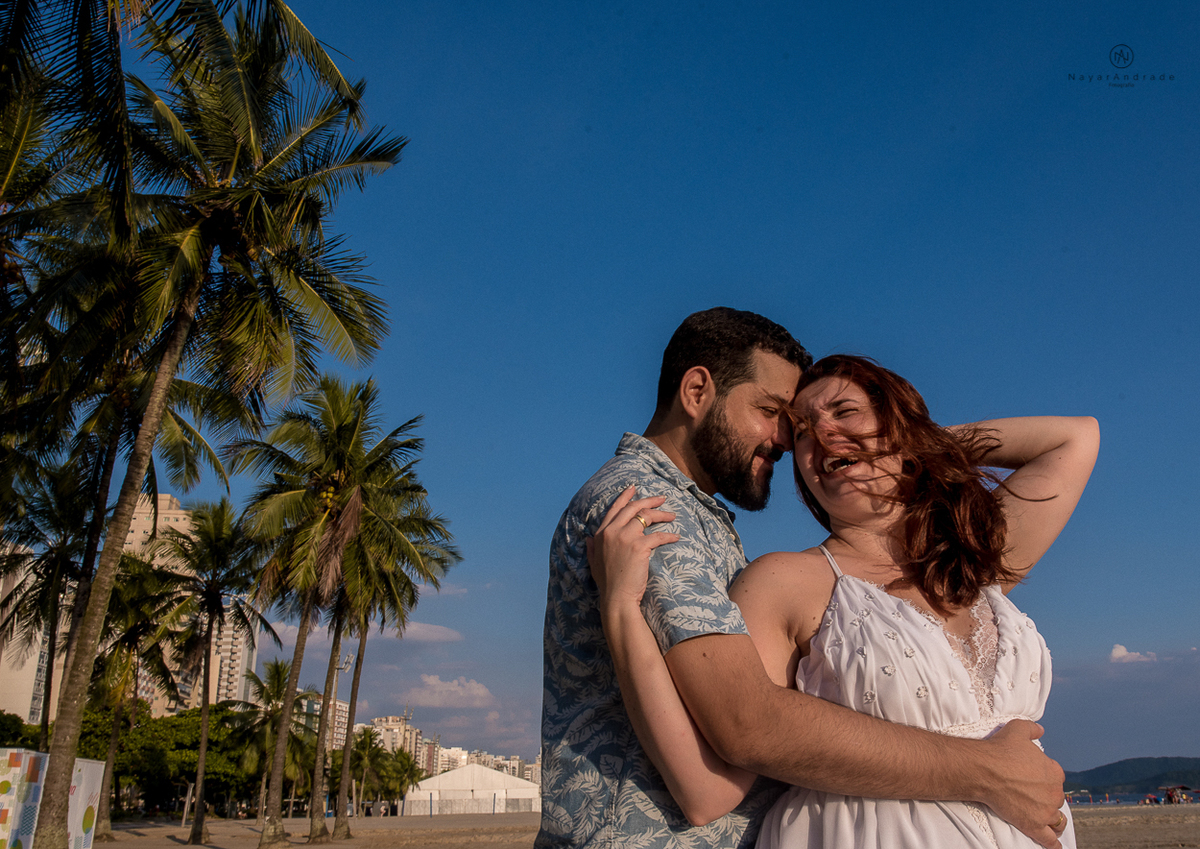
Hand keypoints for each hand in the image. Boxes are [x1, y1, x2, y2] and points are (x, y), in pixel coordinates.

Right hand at [588, 486, 678, 609]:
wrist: (616, 597)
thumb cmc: (608, 583)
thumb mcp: (594, 562)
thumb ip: (592, 548)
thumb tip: (588, 538)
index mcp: (601, 534)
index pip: (615, 509)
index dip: (625, 497)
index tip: (633, 488)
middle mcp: (612, 531)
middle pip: (633, 508)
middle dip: (649, 500)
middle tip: (662, 498)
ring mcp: (625, 537)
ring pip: (646, 517)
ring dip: (662, 515)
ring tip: (672, 517)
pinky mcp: (639, 546)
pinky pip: (658, 536)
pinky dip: (669, 536)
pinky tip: (676, 537)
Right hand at [977, 720, 1066, 848]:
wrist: (984, 769)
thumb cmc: (999, 749)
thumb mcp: (1017, 729)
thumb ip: (1032, 729)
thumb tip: (1040, 730)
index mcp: (1054, 771)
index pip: (1056, 778)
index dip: (1045, 778)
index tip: (1034, 779)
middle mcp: (1054, 792)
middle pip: (1056, 798)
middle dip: (1047, 798)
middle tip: (1031, 797)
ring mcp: (1045, 811)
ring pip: (1057, 820)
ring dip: (1054, 821)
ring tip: (1048, 822)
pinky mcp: (1034, 825)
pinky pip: (1049, 840)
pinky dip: (1053, 844)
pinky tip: (1055, 846)